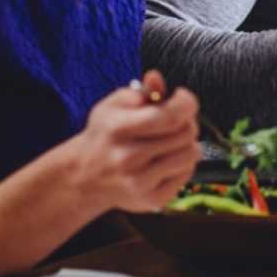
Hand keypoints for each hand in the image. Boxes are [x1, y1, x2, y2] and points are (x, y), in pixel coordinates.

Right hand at [65, 70, 201, 213]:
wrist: (85, 177)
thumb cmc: (105, 135)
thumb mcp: (113, 106)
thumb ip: (140, 91)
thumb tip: (156, 77)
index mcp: (117, 129)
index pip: (169, 116)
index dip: (186, 103)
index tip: (183, 97)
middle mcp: (127, 158)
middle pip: (185, 133)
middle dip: (186, 121)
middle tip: (174, 119)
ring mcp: (140, 182)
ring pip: (192, 153)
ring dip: (187, 142)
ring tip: (170, 140)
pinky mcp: (153, 199)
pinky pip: (188, 173)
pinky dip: (182, 163)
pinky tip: (165, 159)